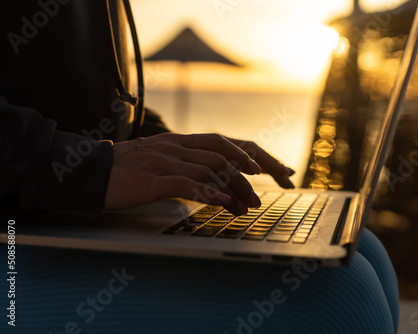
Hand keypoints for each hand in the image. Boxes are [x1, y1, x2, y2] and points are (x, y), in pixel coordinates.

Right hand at [104, 133, 292, 214]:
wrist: (88, 172)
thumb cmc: (123, 171)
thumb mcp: (156, 160)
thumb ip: (180, 163)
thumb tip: (206, 180)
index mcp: (176, 142)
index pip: (218, 142)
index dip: (241, 154)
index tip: (258, 171)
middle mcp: (174, 147)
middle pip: (220, 156)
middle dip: (243, 177)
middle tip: (254, 198)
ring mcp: (163, 161)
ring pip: (209, 170)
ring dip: (232, 190)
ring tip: (244, 207)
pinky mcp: (152, 179)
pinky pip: (187, 183)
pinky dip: (208, 193)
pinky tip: (221, 204)